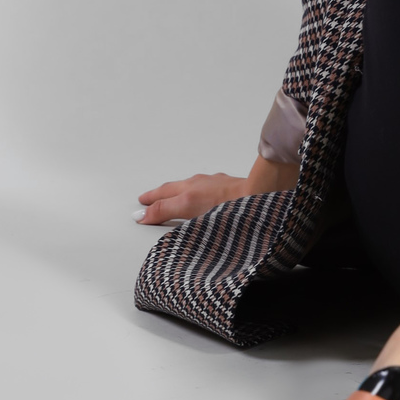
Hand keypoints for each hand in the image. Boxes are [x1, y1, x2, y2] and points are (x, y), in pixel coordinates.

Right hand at [135, 156, 298, 226]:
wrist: (258, 195)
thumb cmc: (230, 207)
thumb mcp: (190, 210)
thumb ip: (166, 212)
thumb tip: (144, 215)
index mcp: (188, 192)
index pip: (163, 201)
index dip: (151, 208)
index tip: (140, 214)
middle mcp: (200, 185)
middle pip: (173, 189)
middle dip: (158, 195)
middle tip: (146, 199)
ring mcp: (215, 185)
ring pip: (190, 186)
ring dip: (177, 191)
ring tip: (172, 196)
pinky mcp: (228, 186)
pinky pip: (206, 186)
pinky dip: (196, 190)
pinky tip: (202, 194)